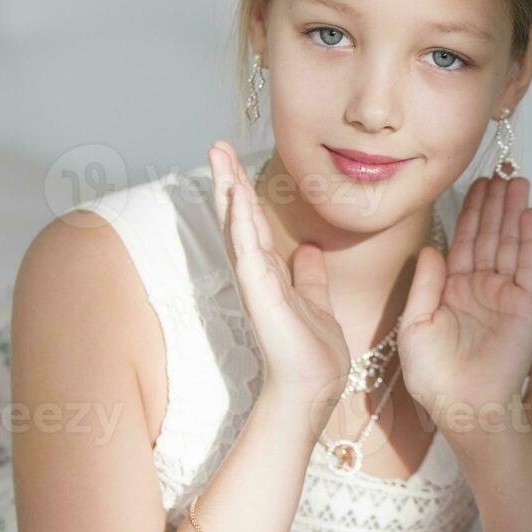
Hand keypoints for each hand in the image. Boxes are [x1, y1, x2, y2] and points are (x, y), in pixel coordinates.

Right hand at [209, 140, 349, 408]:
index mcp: (269, 274)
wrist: (314, 387)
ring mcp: (256, 283)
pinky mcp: (262, 296)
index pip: (251, 223)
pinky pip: (249, 252)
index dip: (242, 190)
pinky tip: (236, 198)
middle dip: (227, 180)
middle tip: (215, 144)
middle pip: (237, 218)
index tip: (234, 159)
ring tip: (219, 158)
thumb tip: (308, 250)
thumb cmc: (312, 352)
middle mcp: (258, 274)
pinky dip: (241, 224)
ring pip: (238, 227)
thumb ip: (309, 276)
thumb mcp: (317, 302)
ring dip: (229, 191)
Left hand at [397, 175, 531, 439]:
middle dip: (494, 204)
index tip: (474, 185)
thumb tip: (431, 248)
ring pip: (509, 243)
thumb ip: (424, 285)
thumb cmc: (434, 376)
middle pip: (488, 236)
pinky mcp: (528, 305)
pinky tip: (529, 213)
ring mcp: (506, 295)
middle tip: (498, 171)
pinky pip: (529, 265)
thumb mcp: (415, 325)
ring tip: (517, 180)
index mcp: (453, 291)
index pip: (462, 242)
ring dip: (513, 212)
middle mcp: (481, 288)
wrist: (463, 406)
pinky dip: (530, 238)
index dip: (468, 213)